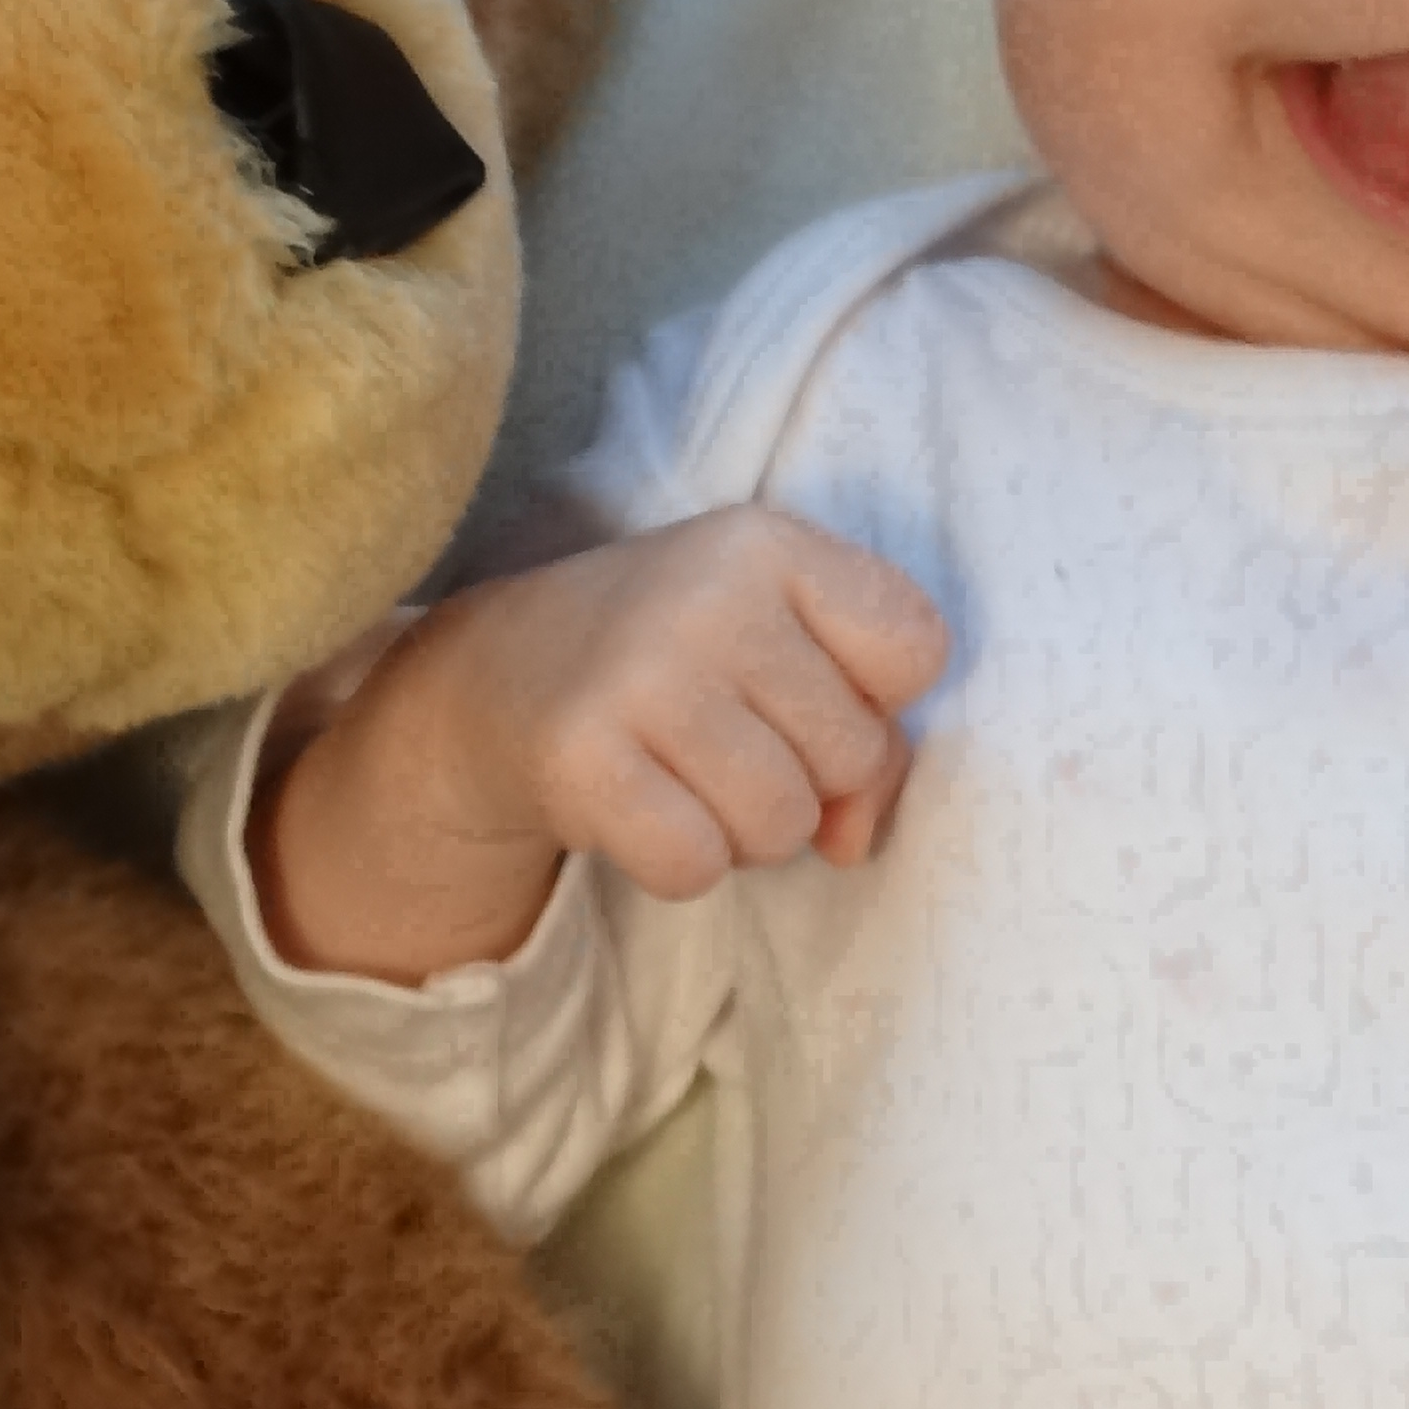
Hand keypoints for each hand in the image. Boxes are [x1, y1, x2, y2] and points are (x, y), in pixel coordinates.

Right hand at [253, 508, 948, 981]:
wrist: (493, 674)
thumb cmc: (671, 662)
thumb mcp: (774, 648)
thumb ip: (863, 732)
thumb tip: (853, 841)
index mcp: (768, 544)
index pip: (915, 650)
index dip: (875, 699)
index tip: (801, 688)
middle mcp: (707, 595)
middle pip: (851, 753)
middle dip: (803, 778)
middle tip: (722, 742)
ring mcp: (640, 674)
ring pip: (780, 824)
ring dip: (742, 831)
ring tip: (681, 775)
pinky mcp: (580, 758)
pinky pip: (694, 865)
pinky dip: (677, 863)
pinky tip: (637, 806)